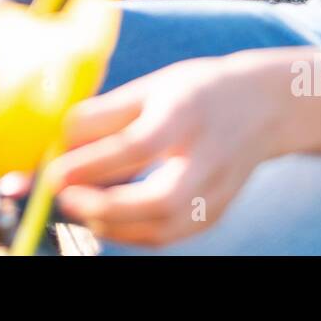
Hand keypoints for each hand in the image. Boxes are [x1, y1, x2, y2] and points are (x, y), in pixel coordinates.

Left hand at [46, 53, 292, 246]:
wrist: (265, 107)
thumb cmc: (198, 91)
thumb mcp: (154, 86)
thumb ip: (106, 113)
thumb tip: (60, 140)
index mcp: (189, 112)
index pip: (140, 144)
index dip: (94, 163)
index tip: (55, 172)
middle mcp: (209, 156)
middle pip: (163, 199)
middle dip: (107, 207)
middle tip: (65, 198)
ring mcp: (219, 190)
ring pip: (166, 227)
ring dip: (113, 225)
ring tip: (78, 208)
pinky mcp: (216, 212)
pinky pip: (169, 234)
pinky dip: (131, 232)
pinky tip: (103, 219)